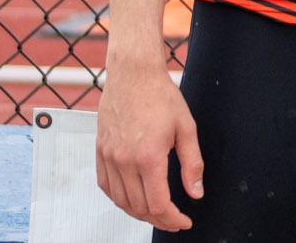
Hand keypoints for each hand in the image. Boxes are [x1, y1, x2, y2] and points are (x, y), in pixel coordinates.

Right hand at [97, 64, 203, 230]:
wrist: (133, 74)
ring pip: (120, 201)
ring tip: (155, 213)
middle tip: (173, 220)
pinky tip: (131, 198)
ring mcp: (109, 157)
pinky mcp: (99, 151)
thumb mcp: (186, 128)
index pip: (158, 204)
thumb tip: (195, 192)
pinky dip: (118, 199)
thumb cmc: (160, 96)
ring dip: (138, 212)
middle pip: (138, 207)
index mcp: (149, 156)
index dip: (172, 219)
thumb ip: (192, 163)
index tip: (183, 221)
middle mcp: (124, 160)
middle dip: (158, 219)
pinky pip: (105, 186)